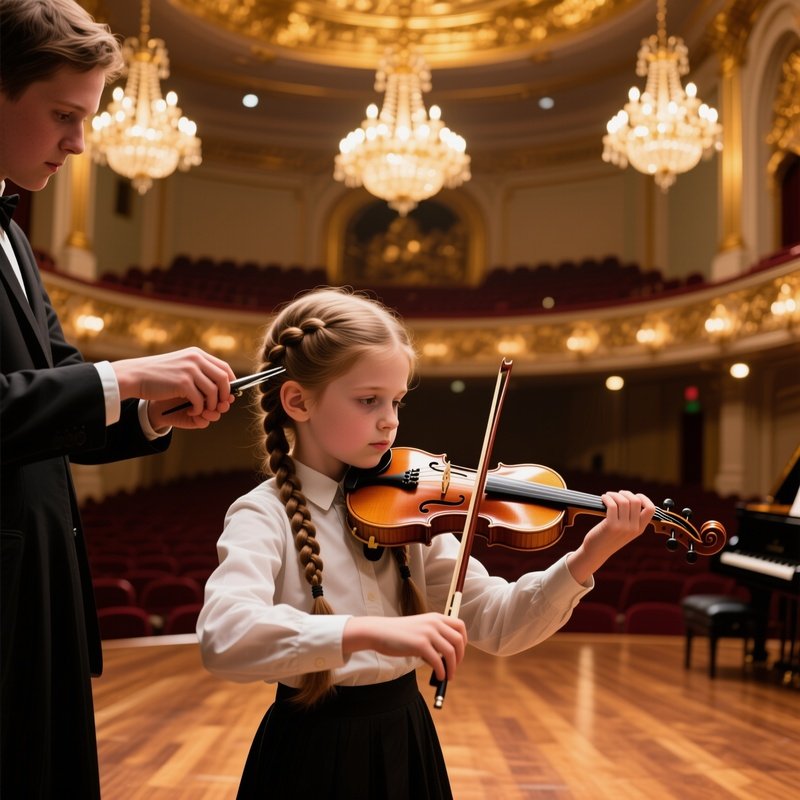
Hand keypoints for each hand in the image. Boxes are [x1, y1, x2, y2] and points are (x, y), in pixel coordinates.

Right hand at [112, 348, 235, 428]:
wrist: (135, 375)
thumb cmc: (158, 374)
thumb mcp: (181, 365)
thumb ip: (198, 370)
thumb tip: (222, 383)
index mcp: (196, 354)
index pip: (224, 367)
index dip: (231, 382)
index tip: (229, 393)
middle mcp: (195, 359)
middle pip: (224, 379)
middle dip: (225, 395)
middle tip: (219, 406)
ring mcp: (190, 370)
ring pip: (214, 392)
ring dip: (211, 405)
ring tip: (202, 411)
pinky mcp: (183, 383)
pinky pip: (200, 401)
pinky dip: (198, 410)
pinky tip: (191, 412)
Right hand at [343, 612, 467, 681]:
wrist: (380, 632)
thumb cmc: (399, 633)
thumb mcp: (420, 627)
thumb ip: (434, 634)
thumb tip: (448, 655)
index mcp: (436, 617)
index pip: (460, 626)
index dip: (464, 641)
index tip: (459, 652)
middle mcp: (434, 623)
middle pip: (459, 640)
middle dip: (460, 656)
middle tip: (455, 666)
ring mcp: (428, 633)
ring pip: (450, 652)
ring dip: (452, 667)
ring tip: (448, 676)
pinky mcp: (420, 644)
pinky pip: (438, 661)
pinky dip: (442, 671)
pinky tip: (439, 676)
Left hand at [566, 490, 655, 583]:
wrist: (596, 552)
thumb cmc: (608, 537)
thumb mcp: (625, 530)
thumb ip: (631, 518)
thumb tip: (631, 497)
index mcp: (640, 529)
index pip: (651, 509)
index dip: (644, 498)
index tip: (634, 495)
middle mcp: (634, 528)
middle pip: (636, 501)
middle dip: (626, 493)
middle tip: (617, 494)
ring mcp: (623, 527)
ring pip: (623, 501)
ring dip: (614, 495)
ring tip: (608, 496)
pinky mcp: (611, 526)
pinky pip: (612, 505)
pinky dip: (607, 498)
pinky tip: (603, 498)